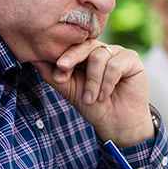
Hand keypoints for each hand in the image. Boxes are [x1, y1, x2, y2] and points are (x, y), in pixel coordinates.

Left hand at [34, 40, 153, 146]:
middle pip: (86, 45)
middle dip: (72, 57)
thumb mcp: (70, 91)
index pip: (74, 46)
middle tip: (62, 68)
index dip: (65, 56)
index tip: (58, 70)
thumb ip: (54, 75)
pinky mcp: (133, 60)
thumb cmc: (95, 107)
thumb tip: (34, 59)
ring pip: (99, 56)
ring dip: (93, 81)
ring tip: (92, 99)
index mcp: (88, 55)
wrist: (117, 123)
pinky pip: (115, 64)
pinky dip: (107, 82)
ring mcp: (118, 54)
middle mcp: (103, 50)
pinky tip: (105, 95)